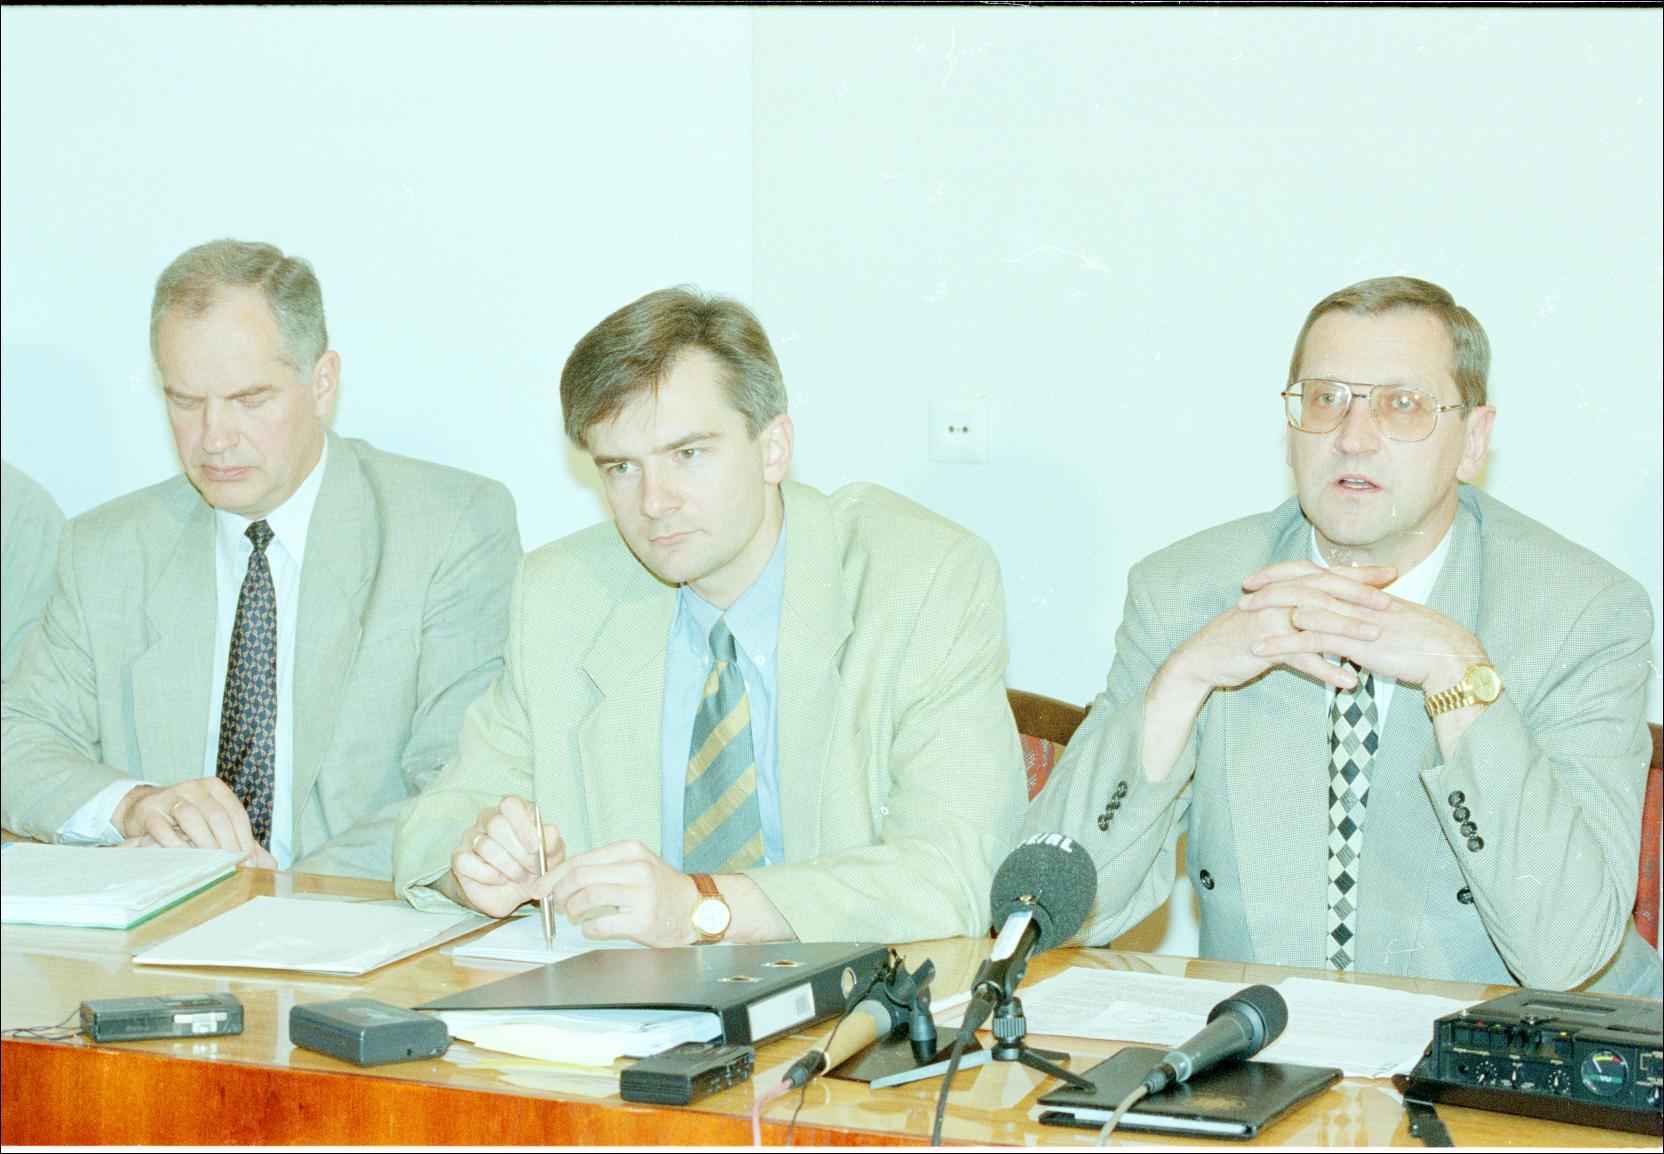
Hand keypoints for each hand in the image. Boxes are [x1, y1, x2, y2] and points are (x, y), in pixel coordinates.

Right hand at [111, 780, 276, 868]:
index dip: (246, 840)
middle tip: (234, 868)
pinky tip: (185, 861)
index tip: (251, 864)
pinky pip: (162, 827)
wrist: (143, 809)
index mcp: (215, 789)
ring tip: (213, 864)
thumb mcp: (214, 826)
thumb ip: (241, 842)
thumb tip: (270, 865)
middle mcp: (194, 788)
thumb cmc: (185, 821)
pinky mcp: (148, 810)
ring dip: (204, 843)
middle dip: (228, 844)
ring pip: (191, 817)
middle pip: (217, 815)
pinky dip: (175, 845)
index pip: (236, 813)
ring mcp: (170, 796)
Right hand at [449, 795, 564, 917]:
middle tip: (532, 868)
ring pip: (485, 846)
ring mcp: (471, 837)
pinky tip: (499, 880)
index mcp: (512, 811)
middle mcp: (488, 819)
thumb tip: (550, 832)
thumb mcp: (551, 857)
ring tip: (520, 876)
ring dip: (508, 866)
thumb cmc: (532, 867)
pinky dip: (488, 875)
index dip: (523, 825)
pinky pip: (467, 862)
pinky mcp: (459, 857)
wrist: (512, 893)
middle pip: (496, 824)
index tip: (535, 847)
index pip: (510, 804)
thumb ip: (553, 843)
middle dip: (518, 851)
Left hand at [547, 840, 699, 946]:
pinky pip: (600, 924)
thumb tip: (560, 877)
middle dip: (559, 893)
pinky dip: (588, 927)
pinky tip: (591, 927)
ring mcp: (641, 894)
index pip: (580, 860)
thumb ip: (603, 867)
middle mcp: (636, 868)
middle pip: (580, 877)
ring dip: (572, 910)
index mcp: (630, 850)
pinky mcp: (643, 920)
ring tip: (574, 915)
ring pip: (587, 898)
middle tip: (556, 904)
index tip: (541, 887)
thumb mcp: (636, 865)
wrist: (697, 908)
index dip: (554, 875)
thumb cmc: (660, 888)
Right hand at [1169, 560, 1396, 695]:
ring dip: (1347, 629)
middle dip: (1358, 595)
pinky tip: (1348, 681)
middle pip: (1323, 590)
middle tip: (1389, 602)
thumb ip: (1297, 607)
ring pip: (1314, 619)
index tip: (1389, 574)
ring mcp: (1268, 619)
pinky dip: (1325, 669)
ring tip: (1376, 638)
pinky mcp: (1263, 644)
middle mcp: (1276, 597)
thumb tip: (1331, 605)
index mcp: (1281, 587)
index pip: (1325, 574)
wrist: (1201, 658)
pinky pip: (1300, 656)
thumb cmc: (1239, 638)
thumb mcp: (1269, 615)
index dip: (1357, 574)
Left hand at [1238, 560, 1484, 691]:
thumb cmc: (1425, 643)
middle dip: (1271, 584)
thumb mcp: (1391, 623)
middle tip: (1245, 587)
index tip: (1265, 575)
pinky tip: (1260, 648)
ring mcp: (1351, 619)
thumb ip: (1368, 619)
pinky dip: (1281, 643)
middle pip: (1304, 583)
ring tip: (1242, 615)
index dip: (1289, 572)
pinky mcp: (1352, 642)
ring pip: (1300, 608)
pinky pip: (1309, 641)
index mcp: (1361, 592)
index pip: (1318, 573)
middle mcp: (1353, 599)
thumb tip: (1352, 624)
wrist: (1449, 655)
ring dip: (1268, 611)